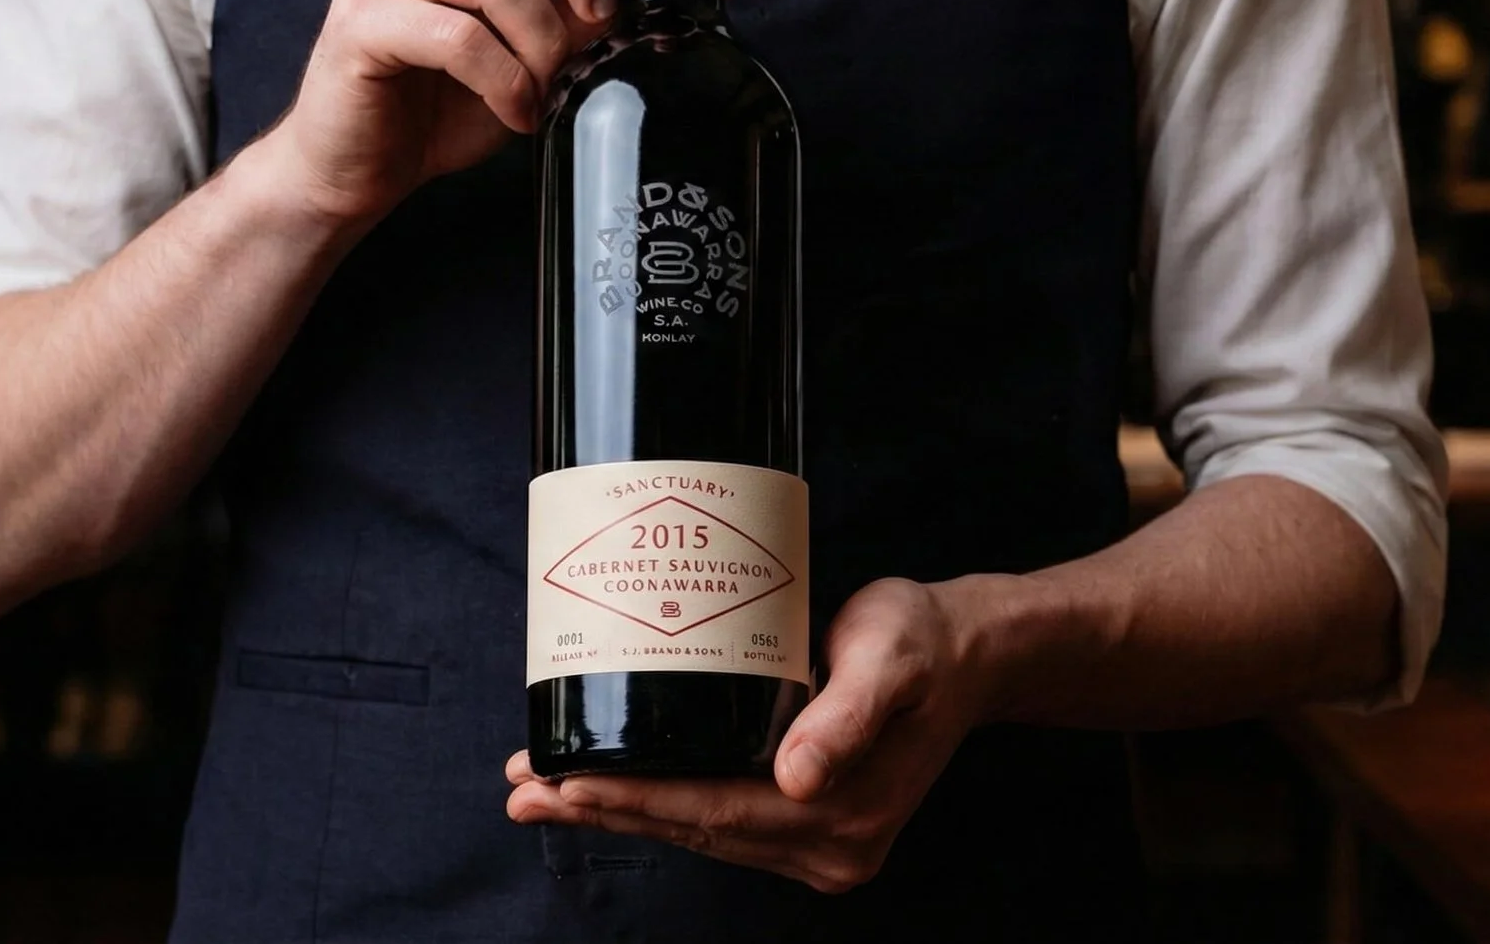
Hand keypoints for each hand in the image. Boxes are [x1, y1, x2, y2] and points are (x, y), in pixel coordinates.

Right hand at [271, 0, 679, 226]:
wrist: (362, 166)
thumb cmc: (451, 98)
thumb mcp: (548, 44)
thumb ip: (610, 3)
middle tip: (603, 18)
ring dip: (543, 40)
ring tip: (548, 86)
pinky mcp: (357, 22)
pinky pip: (454, 36)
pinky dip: (503, 81)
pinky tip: (514, 112)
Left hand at [506, 577, 994, 893]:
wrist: (969, 655)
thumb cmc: (923, 640)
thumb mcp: (890, 658)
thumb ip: (847, 716)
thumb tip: (796, 778)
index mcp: (843, 813)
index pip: (715, 811)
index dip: (634, 799)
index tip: (564, 781)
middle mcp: (830, 847)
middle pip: (695, 829)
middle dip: (603, 809)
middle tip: (521, 787)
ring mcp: (821, 848)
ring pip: (700, 832)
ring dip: (622, 813)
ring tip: (542, 791)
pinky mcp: (811, 829)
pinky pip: (720, 823)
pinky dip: (662, 807)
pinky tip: (610, 789)